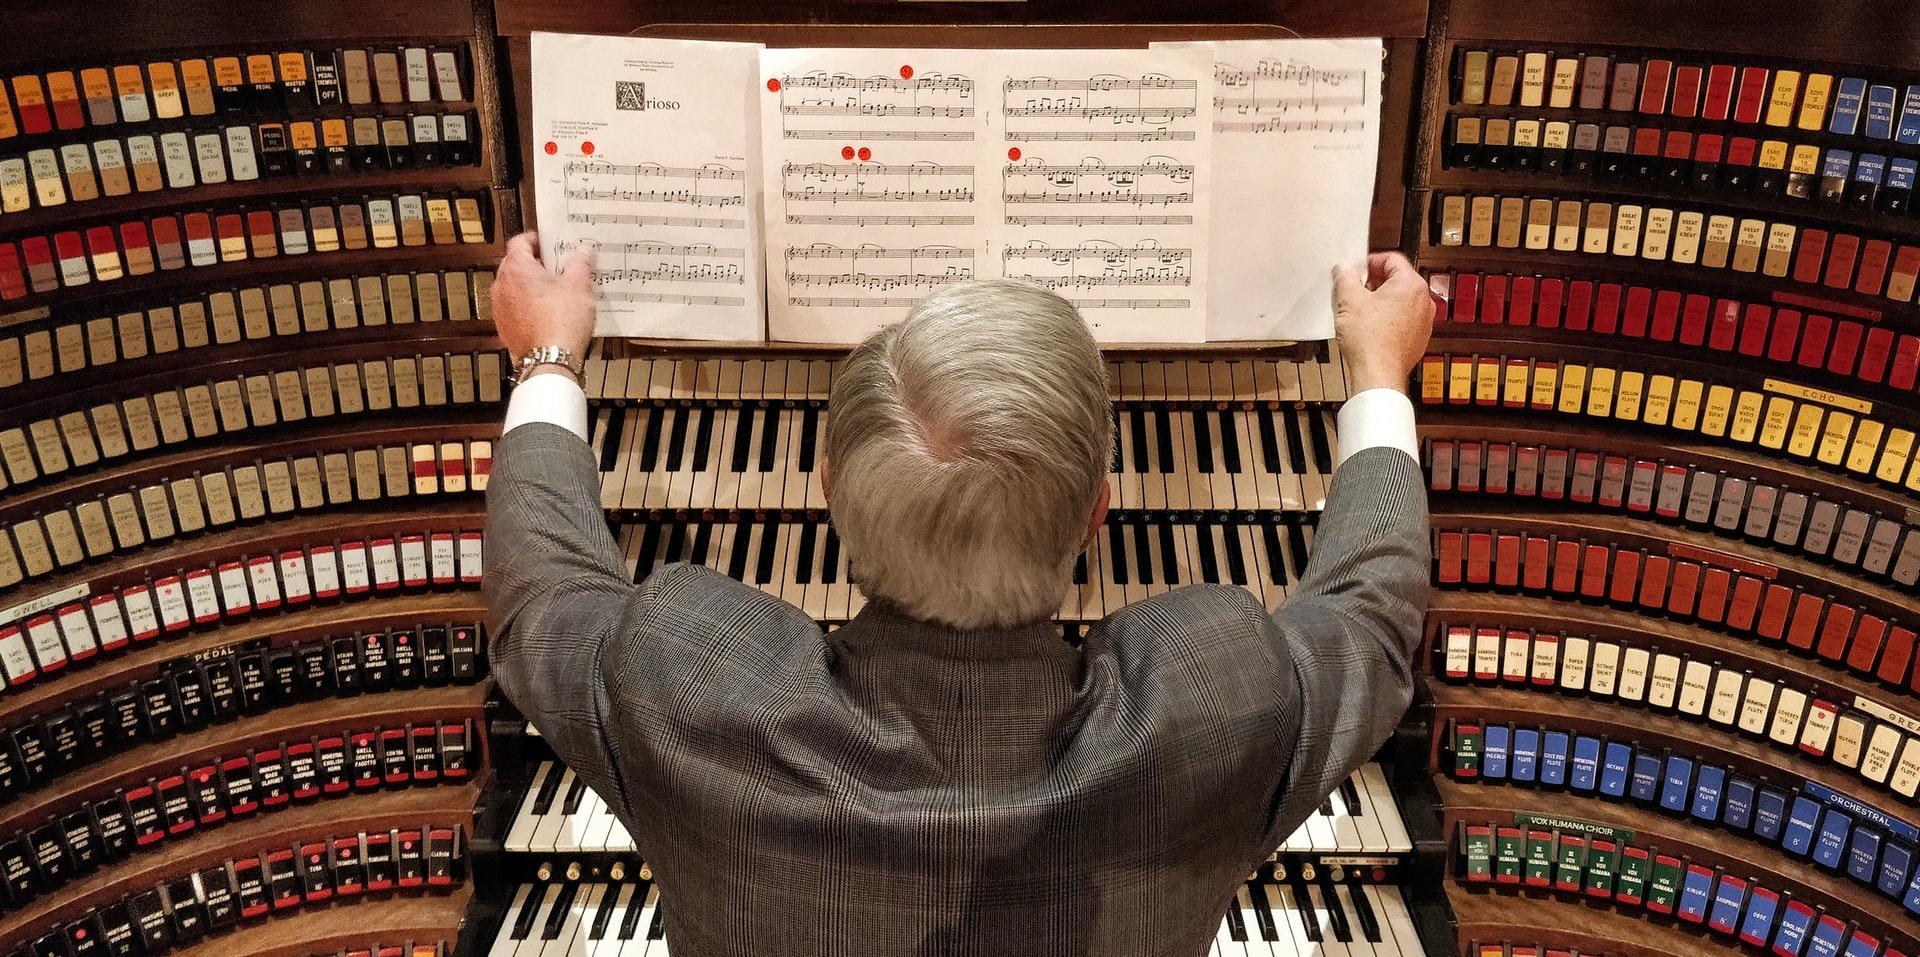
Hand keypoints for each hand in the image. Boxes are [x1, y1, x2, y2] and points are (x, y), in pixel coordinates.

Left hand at [492, 231, 596, 366]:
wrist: (550, 361)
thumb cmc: (561, 323)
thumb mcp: (579, 286)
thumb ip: (580, 263)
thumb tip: (584, 250)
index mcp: (517, 268)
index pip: (520, 241)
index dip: (536, 239)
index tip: (549, 241)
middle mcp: (502, 285)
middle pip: (516, 263)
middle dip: (536, 262)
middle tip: (557, 266)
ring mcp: (500, 307)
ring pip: (515, 287)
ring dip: (531, 285)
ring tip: (555, 291)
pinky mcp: (504, 327)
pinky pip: (515, 308)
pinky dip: (528, 305)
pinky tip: (547, 313)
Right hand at [1332, 251, 1433, 394]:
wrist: (1379, 375)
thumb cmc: (1370, 341)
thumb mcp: (1348, 300)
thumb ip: (1345, 277)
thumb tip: (1344, 269)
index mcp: (1411, 285)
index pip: (1391, 259)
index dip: (1369, 262)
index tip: (1355, 270)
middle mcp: (1423, 301)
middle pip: (1397, 280)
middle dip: (1374, 282)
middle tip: (1354, 290)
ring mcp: (1423, 321)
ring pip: (1400, 300)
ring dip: (1380, 301)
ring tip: (1360, 311)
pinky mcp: (1418, 338)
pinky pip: (1402, 320)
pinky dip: (1388, 319)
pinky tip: (1369, 328)